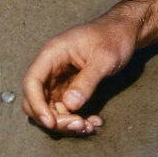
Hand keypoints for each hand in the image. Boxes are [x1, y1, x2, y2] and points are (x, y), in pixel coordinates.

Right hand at [21, 13, 138, 135]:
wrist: (125, 32)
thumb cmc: (114, 37)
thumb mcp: (104, 58)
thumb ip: (87, 80)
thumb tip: (70, 105)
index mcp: (52, 54)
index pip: (32, 82)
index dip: (37, 105)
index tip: (51, 122)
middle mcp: (50, 68)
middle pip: (37, 100)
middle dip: (54, 118)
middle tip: (79, 125)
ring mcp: (58, 80)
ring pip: (51, 108)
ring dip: (66, 122)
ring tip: (89, 126)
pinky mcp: (68, 88)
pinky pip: (65, 109)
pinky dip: (76, 118)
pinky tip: (93, 122)